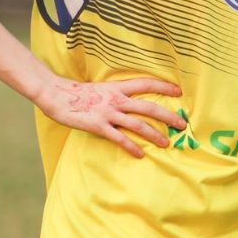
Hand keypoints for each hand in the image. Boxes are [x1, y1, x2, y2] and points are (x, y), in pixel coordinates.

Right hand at [37, 77, 184, 158]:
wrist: (55, 94)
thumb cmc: (77, 93)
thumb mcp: (101, 88)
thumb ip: (116, 94)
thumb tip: (129, 100)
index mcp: (118, 88)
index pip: (146, 84)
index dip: (164, 86)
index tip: (179, 91)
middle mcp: (117, 100)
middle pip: (149, 107)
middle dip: (168, 116)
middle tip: (182, 124)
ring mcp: (108, 113)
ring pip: (138, 124)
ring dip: (154, 135)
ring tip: (166, 143)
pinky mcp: (98, 126)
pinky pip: (119, 138)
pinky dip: (131, 147)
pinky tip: (140, 154)